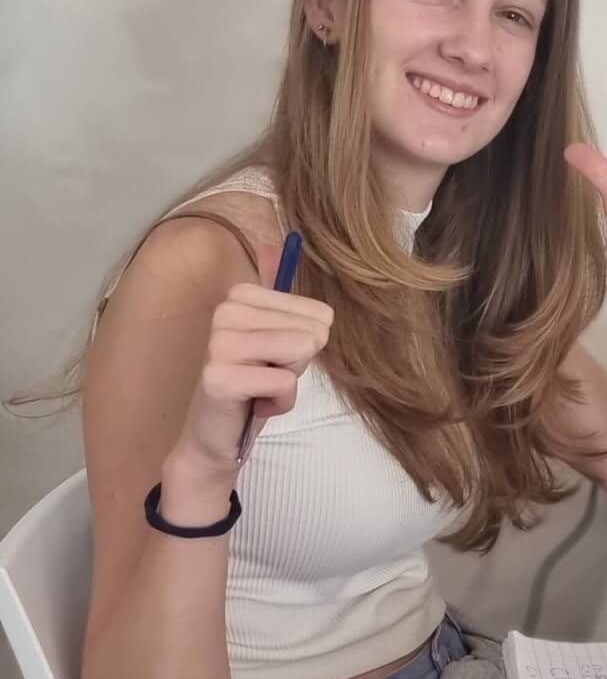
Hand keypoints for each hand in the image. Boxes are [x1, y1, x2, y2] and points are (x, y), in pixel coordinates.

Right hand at [171, 239, 333, 476]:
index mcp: (242, 296)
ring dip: (289, 383)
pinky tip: (253, 404)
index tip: (274, 358)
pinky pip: (285, 383)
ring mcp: (219, 343)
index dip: (305, 344)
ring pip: (300, 352)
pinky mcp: (219, 377)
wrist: (215, 437)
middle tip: (265, 376)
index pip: (320, 314)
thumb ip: (280, 296)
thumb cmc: (252, 386)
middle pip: (313, 333)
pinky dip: (279, 403)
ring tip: (259, 388)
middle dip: (297, 364)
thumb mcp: (274, 338)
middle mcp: (227, 311)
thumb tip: (275, 241)